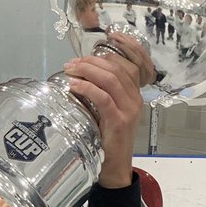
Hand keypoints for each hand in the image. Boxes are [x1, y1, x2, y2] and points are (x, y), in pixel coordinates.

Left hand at [62, 31, 152, 187]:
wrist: (114, 168)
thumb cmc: (106, 138)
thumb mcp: (105, 111)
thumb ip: (99, 93)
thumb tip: (78, 74)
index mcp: (134, 94)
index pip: (132, 63)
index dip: (122, 47)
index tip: (106, 38)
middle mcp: (135, 99)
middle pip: (116, 68)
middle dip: (91, 61)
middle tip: (71, 63)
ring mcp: (129, 110)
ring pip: (110, 79)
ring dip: (87, 71)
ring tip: (70, 71)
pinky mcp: (119, 121)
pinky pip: (103, 98)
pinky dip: (87, 88)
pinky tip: (73, 86)